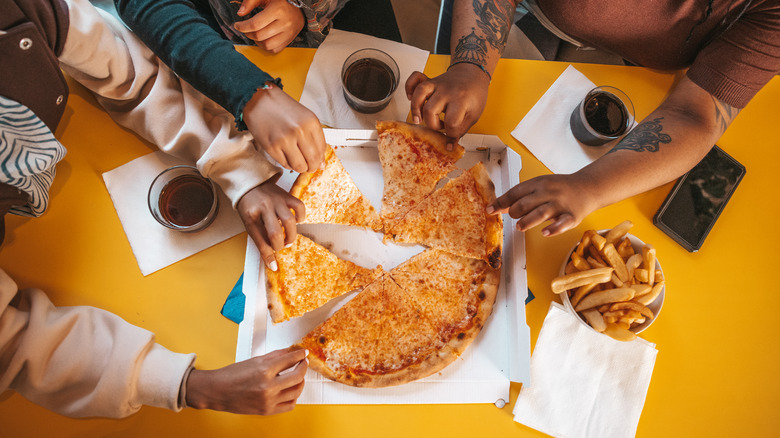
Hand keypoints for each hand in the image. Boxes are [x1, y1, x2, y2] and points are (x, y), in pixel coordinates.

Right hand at [185, 348, 307, 414]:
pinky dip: (294, 397)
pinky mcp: (267, 411)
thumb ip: (275, 356)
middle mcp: (268, 386)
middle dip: (304, 366)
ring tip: (298, 376)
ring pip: (296, 391)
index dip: (300, 355)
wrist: (217, 391)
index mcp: (264, 370)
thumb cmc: (232, 375)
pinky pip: (290, 405)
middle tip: (303, 363)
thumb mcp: (255, 360)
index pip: (290, 360)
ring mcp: (268, 400)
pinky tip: (290, 390)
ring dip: (301, 381)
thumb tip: (291, 351)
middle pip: (298, 376)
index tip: (304, 353)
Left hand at [234, 0, 304, 52]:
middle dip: (248, 34)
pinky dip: (266, 47)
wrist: (299, 8)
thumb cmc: (280, 1)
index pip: (255, 24)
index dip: (243, 27)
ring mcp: (288, 33)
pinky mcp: (290, 40)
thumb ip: (251, 2)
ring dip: (256, 42)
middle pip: (260, 36)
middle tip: (245, 29)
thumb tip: (240, 13)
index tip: (237, 25)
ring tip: (254, 34)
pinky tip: (263, 39)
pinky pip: (275, 49)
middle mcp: (284, 23)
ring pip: (267, 45)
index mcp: (278, 10)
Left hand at [237, 177, 304, 269]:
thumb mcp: (248, 222)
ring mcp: (276, 200)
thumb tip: (271, 256)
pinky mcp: (286, 195)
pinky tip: (296, 221)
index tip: (274, 266)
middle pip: (275, 233)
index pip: (260, 240)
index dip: (268, 256)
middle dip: (280, 245)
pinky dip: (300, 217)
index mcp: (250, 216)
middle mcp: (263, 207)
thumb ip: (259, 236)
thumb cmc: (248, 206)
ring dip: (291, 235)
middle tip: (280, 247)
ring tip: (288, 238)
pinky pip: (299, 207)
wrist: (249, 183)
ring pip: (290, 221)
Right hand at [243, 84, 326, 172]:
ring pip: (299, 166)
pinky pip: (285, 164)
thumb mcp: (304, 117)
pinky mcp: (272, 147)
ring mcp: (285, 140)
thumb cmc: (281, 107)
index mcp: (310, 122)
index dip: (320, 159)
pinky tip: (286, 155)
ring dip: (300, 167)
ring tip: (297, 160)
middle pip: (313, 161)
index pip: (322, 149)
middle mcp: (299, 131)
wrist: (259, 100)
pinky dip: (288, 164)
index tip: (318, 161)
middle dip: (312, 167)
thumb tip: (320, 162)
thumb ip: (315, 138)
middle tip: (309, 166)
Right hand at [405, 63, 489, 143]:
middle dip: (433, 124)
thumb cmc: (474, 95)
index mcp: (461, 100)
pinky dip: (409, 87)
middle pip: (430, 109)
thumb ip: (460, 130)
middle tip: (440, 125)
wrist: (473, 74)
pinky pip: (415, 79)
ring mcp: (437, 84)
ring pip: (419, 93)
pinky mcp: (430, 80)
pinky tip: (410, 98)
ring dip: (415, 108)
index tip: (451, 137)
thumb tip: (449, 146)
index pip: (451, 122)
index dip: (451, 134)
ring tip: (418, 120)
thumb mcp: (474, 115)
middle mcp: (447, 91)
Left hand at [487, 174, 599, 236]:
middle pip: (526, 203)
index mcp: (538, 183)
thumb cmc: (560, 188)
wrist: (588, 187)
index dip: (501, 202)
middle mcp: (548, 192)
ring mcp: (560, 204)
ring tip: (519, 226)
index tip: (489, 210)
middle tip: (513, 217)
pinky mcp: (572, 216)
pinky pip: (562, 223)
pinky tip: (544, 233)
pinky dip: (553, 229)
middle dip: (514, 212)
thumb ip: (521, 196)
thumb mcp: (540, 186)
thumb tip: (500, 207)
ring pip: (540, 213)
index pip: (515, 192)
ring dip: (527, 221)